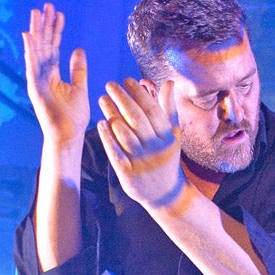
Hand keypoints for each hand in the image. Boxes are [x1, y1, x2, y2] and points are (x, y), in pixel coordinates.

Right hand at [22, 3, 89, 145]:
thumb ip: (78, 69)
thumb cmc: (74, 117)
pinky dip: (30, 50)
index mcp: (53, 74)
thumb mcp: (80, 87)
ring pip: (36, 51)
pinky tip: (29, 35)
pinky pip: (31, 65)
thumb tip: (78, 49)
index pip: (54, 47)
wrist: (68, 136)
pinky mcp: (34, 88)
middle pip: (43, 45)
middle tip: (47, 5)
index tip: (59, 13)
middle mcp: (43, 74)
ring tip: (37, 12)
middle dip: (45, 25)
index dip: (56, 30)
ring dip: (36, 31)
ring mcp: (37, 80)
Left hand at [96, 77, 184, 209]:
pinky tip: (101, 123)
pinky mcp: (128, 173)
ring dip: (112, 114)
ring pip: (124, 134)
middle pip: (137, 118)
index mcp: (167, 137)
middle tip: (110, 84)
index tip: (127, 80)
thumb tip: (168, 83)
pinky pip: (115, 152)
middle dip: (122, 98)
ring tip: (102, 100)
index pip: (152, 109)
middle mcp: (155, 149)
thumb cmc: (166, 159)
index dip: (139, 93)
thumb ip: (169, 109)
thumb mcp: (173, 135)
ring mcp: (141, 162)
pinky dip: (107, 137)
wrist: (165, 194)